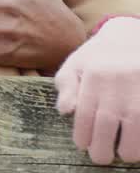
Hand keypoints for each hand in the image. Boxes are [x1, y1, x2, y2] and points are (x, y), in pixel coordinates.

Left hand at [56, 17, 139, 163]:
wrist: (130, 38)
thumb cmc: (99, 56)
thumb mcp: (76, 63)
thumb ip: (66, 86)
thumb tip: (65, 111)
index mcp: (95, 77)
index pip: (86, 114)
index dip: (84, 135)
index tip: (83, 146)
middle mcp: (118, 85)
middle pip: (108, 124)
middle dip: (103, 148)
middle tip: (101, 158)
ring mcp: (139, 92)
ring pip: (135, 128)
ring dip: (129, 148)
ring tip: (123, 154)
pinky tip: (138, 144)